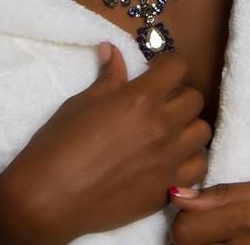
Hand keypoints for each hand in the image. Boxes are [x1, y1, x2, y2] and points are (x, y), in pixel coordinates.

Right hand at [0, 44, 210, 244]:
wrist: (48, 199)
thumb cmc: (58, 144)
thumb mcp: (82, 102)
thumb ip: (108, 77)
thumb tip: (112, 50)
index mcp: (140, 99)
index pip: (177, 66)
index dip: (167, 65)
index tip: (155, 72)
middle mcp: (161, 126)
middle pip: (194, 98)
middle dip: (179, 93)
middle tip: (160, 101)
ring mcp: (167, 161)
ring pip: (201, 132)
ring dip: (188, 126)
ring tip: (168, 130)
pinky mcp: (166, 190)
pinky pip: (198, 168)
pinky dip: (189, 160)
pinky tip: (169, 159)